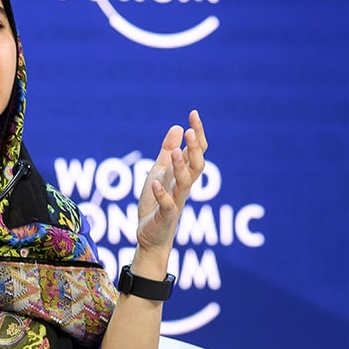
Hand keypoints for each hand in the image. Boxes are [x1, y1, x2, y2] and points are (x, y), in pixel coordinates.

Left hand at [135, 110, 207, 265]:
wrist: (150, 235)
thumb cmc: (156, 203)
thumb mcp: (159, 171)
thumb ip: (168, 151)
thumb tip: (178, 127)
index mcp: (183, 174)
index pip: (196, 151)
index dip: (197, 134)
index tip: (193, 114)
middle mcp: (183, 186)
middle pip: (197, 165)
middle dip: (195, 149)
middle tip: (191, 132)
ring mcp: (176, 201)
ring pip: (185, 183)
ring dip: (180, 168)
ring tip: (175, 153)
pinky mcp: (165, 216)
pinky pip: (167, 205)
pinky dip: (162, 194)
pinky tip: (156, 183)